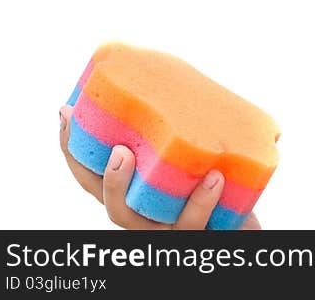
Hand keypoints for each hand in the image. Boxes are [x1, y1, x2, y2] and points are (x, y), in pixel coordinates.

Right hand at [59, 105, 260, 229]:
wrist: (248, 221)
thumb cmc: (220, 180)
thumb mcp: (197, 150)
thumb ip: (183, 126)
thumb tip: (181, 77)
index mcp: (135, 191)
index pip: (91, 174)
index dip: (72, 147)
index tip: (66, 111)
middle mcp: (143, 215)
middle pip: (108, 202)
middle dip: (104, 177)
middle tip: (118, 150)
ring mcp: (166, 230)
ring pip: (138, 219)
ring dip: (135, 189)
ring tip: (136, 158)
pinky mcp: (196, 237)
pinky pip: (193, 225)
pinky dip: (202, 201)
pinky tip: (214, 178)